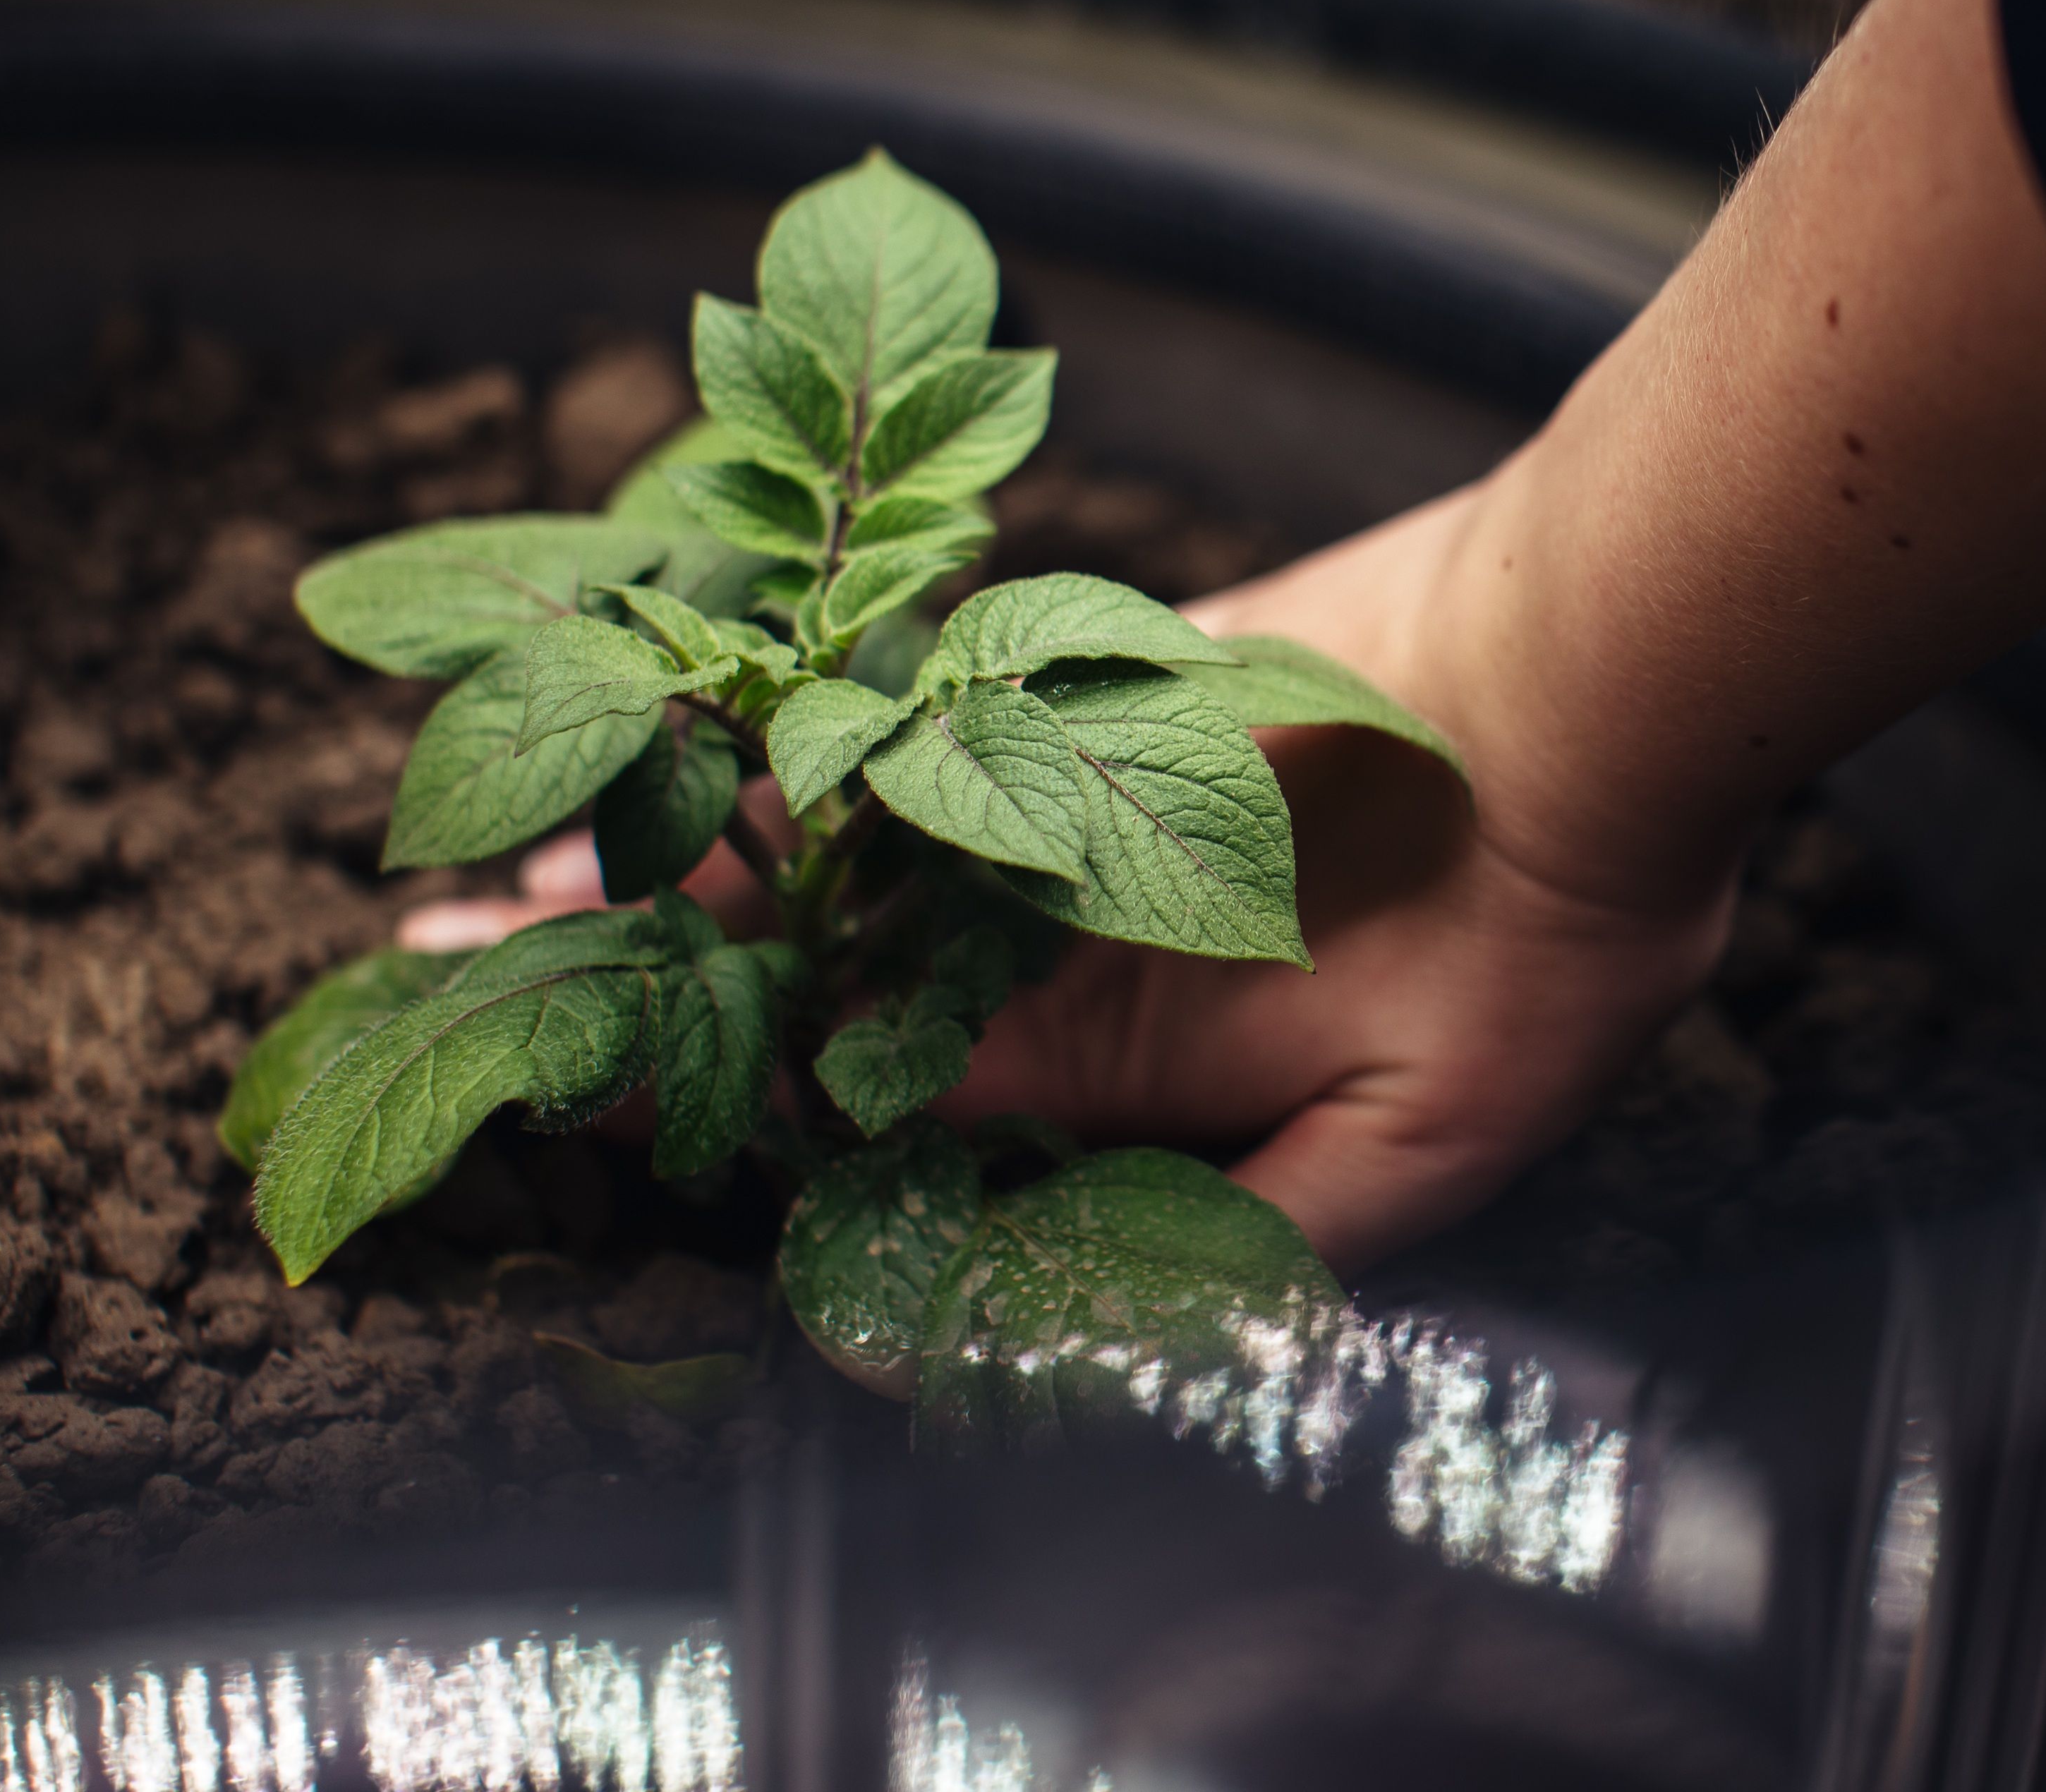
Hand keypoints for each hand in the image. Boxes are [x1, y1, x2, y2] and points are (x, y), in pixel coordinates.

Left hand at [397, 489, 1739, 1270]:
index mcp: (1115, 1088)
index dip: (733, 1128)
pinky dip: (774, 738)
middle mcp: (1059, 962)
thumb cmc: (1538, 961)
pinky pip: (897, 721)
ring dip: (663, 870)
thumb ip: (1185, 1272)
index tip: (580, 1119)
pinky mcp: (1070, 692)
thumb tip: (959, 1353)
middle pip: (814, 991)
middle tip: (448, 991)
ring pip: (827, 853)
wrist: (1597, 718)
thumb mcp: (1390, 1170)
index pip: (884, 1132)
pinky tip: (643, 748)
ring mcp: (1055, 819)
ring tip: (480, 887)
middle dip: (641, 998)